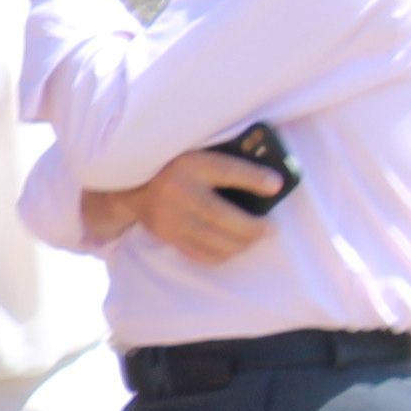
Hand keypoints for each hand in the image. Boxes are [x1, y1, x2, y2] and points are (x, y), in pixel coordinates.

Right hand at [124, 145, 284, 268]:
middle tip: (270, 229)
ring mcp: (170, 217)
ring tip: (251, 238)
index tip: (277, 186)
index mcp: (189, 164)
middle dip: (252, 227)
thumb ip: (229, 165)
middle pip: (221, 215)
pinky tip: (232, 247)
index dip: (252, 178)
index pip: (224, 170)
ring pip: (213, 239)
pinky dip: (222, 254)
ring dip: (240, 244)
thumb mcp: (201, 156)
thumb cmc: (178, 167)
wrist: (133, 186)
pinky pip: (201, 253)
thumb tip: (272, 182)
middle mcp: (178, 191)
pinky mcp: (167, 235)